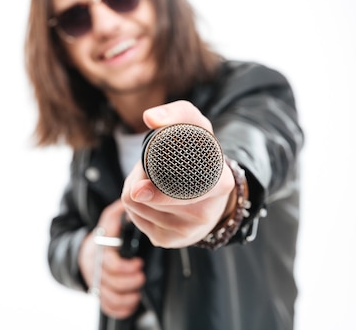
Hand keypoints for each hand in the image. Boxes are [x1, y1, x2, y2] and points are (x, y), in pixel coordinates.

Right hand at [78, 200, 145, 318]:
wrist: (84, 252)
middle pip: (112, 283)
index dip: (126, 267)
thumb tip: (128, 201)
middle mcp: (96, 269)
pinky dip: (122, 308)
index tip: (139, 263)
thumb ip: (117, 212)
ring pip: (110, 298)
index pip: (110, 264)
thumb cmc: (102, 237)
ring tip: (137, 288)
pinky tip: (132, 300)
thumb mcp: (108, 221)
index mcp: (99, 251)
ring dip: (127, 296)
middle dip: (131, 281)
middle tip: (141, 276)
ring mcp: (96, 283)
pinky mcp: (99, 294)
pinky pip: (108, 307)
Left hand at [121, 100, 235, 247]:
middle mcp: (207, 211)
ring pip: (136, 204)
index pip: (180, 186)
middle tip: (148, 171)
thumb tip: (151, 118)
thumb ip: (178, 114)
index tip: (139, 185)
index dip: (155, 187)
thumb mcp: (197, 129)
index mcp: (220, 184)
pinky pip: (135, 218)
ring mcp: (189, 231)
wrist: (212, 196)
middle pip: (148, 197)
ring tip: (154, 183)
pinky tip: (151, 201)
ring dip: (135, 189)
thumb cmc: (200, 158)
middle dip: (138, 181)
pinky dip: (135, 205)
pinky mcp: (170, 241)